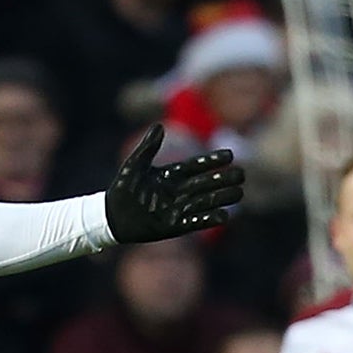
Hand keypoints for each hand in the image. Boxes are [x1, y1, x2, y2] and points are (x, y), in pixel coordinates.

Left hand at [104, 124, 245, 243]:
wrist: (111, 216)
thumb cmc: (122, 188)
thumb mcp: (134, 165)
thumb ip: (148, 148)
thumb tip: (159, 126)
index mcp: (171, 175)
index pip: (196, 166)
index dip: (212, 161)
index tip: (229, 155)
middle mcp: (178, 191)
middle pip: (206, 184)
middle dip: (223, 179)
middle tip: (242, 174)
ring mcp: (177, 208)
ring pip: (205, 202)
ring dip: (222, 198)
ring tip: (239, 193)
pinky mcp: (174, 226)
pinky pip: (195, 222)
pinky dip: (208, 219)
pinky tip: (224, 216)